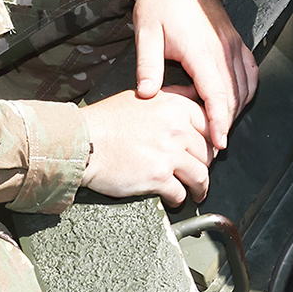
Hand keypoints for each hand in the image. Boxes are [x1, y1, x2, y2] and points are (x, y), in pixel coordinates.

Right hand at [76, 87, 209, 206]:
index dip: (211, 142)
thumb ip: (171, 96)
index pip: (209, 125)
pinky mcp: (158, 177)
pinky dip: (179, 199)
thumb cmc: (105, 120)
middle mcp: (176, 128)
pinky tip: (174, 199)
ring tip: (196, 192)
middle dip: (206, 166)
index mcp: (175, 106)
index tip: (209, 151)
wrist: (82, 142)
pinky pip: (180, 193)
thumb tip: (193, 92)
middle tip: (201, 173)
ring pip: (200, 175)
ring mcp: (169, 153)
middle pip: (207, 152)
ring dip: (200, 187)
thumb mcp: (141, 97)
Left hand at [132, 0, 254, 151]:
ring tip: (223, 127)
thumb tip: (146, 94)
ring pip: (245, 85)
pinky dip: (247, 90)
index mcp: (201, 50)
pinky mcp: (236, 41)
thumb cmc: (160, 3)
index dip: (220, 122)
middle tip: (216, 144)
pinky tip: (237, 100)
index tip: (219, 142)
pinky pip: (250, 71)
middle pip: (234, 95)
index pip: (217, 94)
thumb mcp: (146, 32)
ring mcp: (233, 44)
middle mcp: (223, 49)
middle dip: (228, 122)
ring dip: (237, 108)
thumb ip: (148, 66)